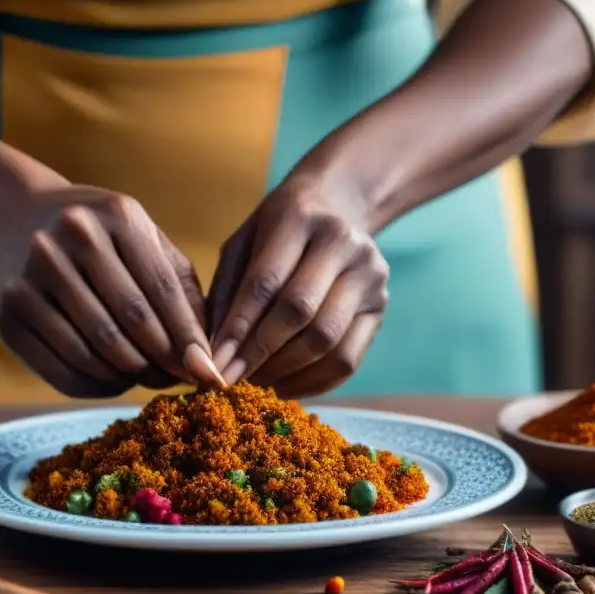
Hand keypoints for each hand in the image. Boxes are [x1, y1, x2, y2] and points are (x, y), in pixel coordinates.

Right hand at [0, 185, 221, 397]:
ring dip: (130, 375)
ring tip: (146, 377)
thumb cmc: (102, 236)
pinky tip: (112, 380)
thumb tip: (202, 355)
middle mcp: (73, 237)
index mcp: (118, 215)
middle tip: (177, 379)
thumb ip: (180, 288)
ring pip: (95, 349)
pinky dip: (95, 386)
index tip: (206, 371)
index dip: (187, 337)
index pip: (161, 288)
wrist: (21, 217)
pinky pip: (61, 368)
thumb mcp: (145, 240)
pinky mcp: (9, 313)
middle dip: (161, 360)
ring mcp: (34, 273)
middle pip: (129, 319)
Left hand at [208, 161, 387, 397]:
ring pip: (327, 341)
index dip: (238, 328)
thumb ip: (225, 291)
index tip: (214, 364)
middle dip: (260, 354)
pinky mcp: (379, 307)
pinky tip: (284, 388)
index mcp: (300, 218)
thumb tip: (215, 352)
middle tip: (231, 380)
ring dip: (285, 372)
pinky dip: (313, 382)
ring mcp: (369, 276)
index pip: (266, 282)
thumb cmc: (276, 230)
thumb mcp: (242, 243)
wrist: (339, 205)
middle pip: (301, 312)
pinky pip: (348, 359)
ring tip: (253, 386)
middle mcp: (343, 244)